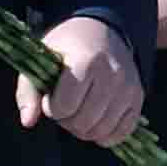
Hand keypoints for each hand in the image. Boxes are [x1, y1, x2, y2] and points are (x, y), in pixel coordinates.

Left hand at [28, 15, 144, 145]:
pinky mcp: (138, 98)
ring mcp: (128, 88)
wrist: (102, 31)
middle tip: (65, 104)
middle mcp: (113, 74)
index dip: (51, 106)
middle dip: (67, 119)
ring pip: (101, 131)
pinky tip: (95, 120)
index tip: (51, 94)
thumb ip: (28, 91)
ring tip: (79, 110)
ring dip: (84, 128)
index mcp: (87, 61)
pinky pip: (121, 133)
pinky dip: (105, 134)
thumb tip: (28, 121)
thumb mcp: (42, 60)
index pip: (64, 107)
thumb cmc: (67, 47)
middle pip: (83, 122)